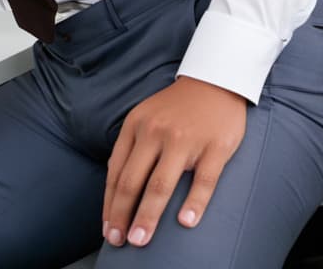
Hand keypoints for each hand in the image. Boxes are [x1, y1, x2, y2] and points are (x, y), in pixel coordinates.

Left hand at [102, 76, 245, 248]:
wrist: (215, 80)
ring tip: (141, 240)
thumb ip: (133, 148)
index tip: (107, 229)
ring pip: (161, 184)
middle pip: (133, 180)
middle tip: (118, 241)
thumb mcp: (146, 118)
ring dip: (148, 216)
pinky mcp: (215, 146)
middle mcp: (156, 131)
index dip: (110, 204)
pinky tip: (185, 223)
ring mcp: (186, 139)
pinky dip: (194, 203)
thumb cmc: (177, 108)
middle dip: (123, 215)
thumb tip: (117, 193)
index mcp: (136, 125)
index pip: (116, 171)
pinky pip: (203, 180)